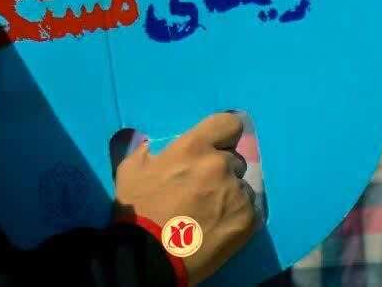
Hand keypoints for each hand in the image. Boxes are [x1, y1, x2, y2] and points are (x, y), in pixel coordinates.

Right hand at [114, 112, 259, 283]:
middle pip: (234, 160)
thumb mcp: (130, 170)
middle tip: (204, 191)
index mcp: (194, 147)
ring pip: (242, 187)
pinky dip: (237, 216)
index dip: (224, 135)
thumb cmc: (138, 211)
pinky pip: (250, 210)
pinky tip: (220, 228)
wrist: (150, 257)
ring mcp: (237, 192)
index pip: (228, 124)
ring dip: (230, 196)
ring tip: (211, 215)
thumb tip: (153, 147)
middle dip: (221, 171)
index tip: (218, 146)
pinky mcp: (248, 219)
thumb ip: (146, 151)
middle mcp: (220, 164)